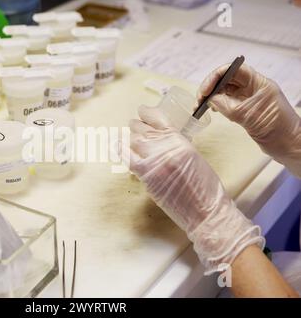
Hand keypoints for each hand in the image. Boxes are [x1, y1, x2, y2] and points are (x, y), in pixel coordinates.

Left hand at [126, 105, 263, 273]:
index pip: (160, 119)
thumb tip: (163, 143)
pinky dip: (119, 150)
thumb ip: (179, 147)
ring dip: (128, 135)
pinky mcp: (146, 175)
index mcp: (182, 141)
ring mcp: (155, 160)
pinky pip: (127, 158)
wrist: (205, 210)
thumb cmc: (206, 188)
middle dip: (137, 125)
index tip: (143, 110)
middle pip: (144, 129)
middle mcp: (167, 147)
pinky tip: (115, 144)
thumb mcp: (195, 158)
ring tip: (125, 133)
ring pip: (134, 140)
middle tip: (133, 123)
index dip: (148, 113)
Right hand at [198, 64, 300, 177]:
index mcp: (259, 83)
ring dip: (212, 96)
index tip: (205, 90)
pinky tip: (212, 110)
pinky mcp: (246, 109)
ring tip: (202, 106)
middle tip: (199, 100)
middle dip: (211, 87)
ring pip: (225, 90)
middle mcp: (253, 88)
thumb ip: (228, 106)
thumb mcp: (249, 117)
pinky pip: (228, 101)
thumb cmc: (278, 131)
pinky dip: (217, 104)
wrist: (290, 146)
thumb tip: (210, 100)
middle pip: (227, 78)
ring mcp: (249, 98)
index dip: (216, 76)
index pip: (233, 70)